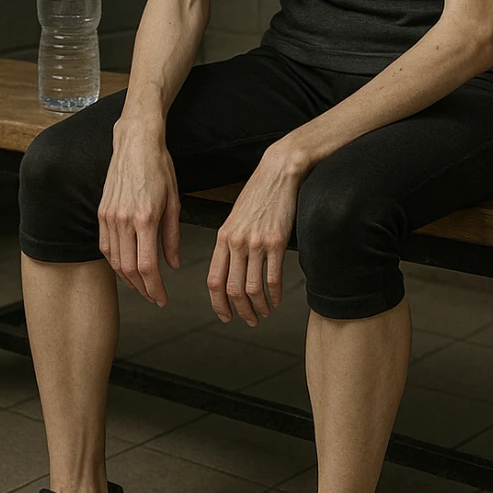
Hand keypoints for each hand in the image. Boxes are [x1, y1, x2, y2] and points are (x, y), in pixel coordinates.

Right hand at [97, 130, 181, 306]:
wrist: (136, 142)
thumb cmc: (159, 167)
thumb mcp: (174, 201)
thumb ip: (172, 236)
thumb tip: (173, 264)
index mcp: (145, 218)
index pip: (147, 266)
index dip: (154, 288)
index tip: (162, 299)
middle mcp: (123, 220)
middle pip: (129, 268)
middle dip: (142, 289)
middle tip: (153, 297)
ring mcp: (109, 216)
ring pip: (115, 260)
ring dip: (128, 278)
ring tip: (141, 286)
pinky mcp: (101, 212)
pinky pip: (105, 245)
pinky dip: (114, 261)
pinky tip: (124, 267)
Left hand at [207, 146, 305, 325]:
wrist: (278, 173)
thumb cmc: (258, 194)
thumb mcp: (235, 218)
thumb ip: (230, 242)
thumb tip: (229, 269)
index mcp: (223, 237)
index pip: (214, 280)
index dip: (218, 303)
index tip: (225, 315)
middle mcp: (236, 242)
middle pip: (233, 290)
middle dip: (240, 311)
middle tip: (248, 320)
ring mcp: (256, 243)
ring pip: (253, 288)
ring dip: (259, 307)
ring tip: (264, 312)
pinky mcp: (276, 242)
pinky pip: (273, 278)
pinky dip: (275, 295)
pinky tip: (277, 299)